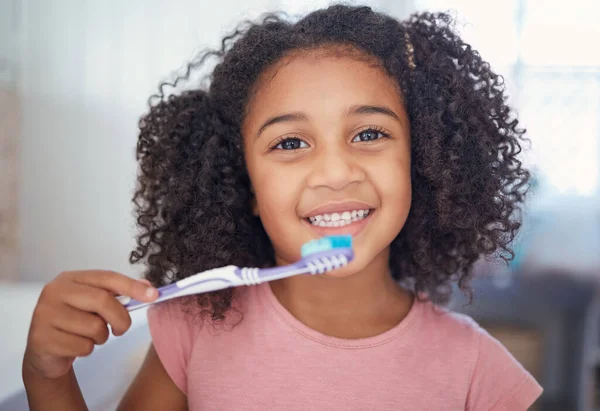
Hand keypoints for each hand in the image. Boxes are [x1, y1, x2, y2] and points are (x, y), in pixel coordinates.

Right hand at [23, 270, 157, 379]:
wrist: (45, 352)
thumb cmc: (74, 322)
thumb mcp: (94, 304)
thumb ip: (119, 293)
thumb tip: (148, 287)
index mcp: (70, 279)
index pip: (107, 277)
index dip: (132, 286)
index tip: (154, 295)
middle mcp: (54, 292)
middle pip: (103, 301)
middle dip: (120, 318)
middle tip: (121, 328)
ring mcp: (45, 315)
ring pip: (94, 327)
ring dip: (100, 337)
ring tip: (89, 336)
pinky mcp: (42, 339)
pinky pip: (82, 347)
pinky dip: (87, 350)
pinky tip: (75, 346)